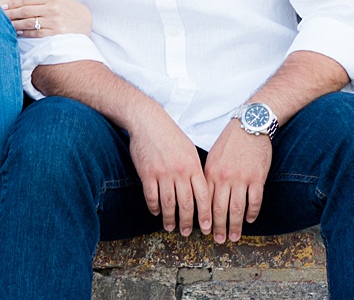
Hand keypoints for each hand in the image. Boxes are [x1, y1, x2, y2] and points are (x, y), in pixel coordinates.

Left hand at [0, 0, 91, 35]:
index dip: (14, 2)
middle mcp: (53, 7)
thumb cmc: (66, 3)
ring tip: (7, 24)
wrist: (82, 20)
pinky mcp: (56, 32)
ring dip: (16, 24)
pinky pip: (36, 33)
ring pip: (30, 22)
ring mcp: (54, 21)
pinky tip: (18, 32)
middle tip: (1, 15)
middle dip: (11, 13)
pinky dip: (26, 33)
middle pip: (26, 11)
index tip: (4, 5)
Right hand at [125, 105, 210, 235]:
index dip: (206, 214)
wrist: (148, 121)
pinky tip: (156, 212)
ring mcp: (163, 173)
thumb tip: (201, 190)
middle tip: (187, 233)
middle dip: (187, 222)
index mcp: (193, 166)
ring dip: (170, 219)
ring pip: (168, 203)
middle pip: (186, 204)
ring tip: (170, 227)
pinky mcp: (147, 173)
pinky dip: (154, 207)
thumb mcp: (189, 150)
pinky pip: (151, 196)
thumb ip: (195, 169)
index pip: (203, 196)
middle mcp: (180, 171)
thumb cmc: (170, 135)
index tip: (206, 227)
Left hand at [203, 119, 271, 242]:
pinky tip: (249, 220)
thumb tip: (204, 195)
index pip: (205, 201)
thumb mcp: (213, 156)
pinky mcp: (257, 178)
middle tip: (219, 240)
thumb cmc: (230, 141)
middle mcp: (224, 177)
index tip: (205, 231)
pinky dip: (252, 213)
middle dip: (219, 227)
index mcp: (210, 172)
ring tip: (234, 237)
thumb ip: (209, 176)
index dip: (205, 218)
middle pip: (220, 209)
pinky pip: (254, 201)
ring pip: (237, 209)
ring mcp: (241, 179)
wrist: (250, 125)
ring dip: (235, 225)